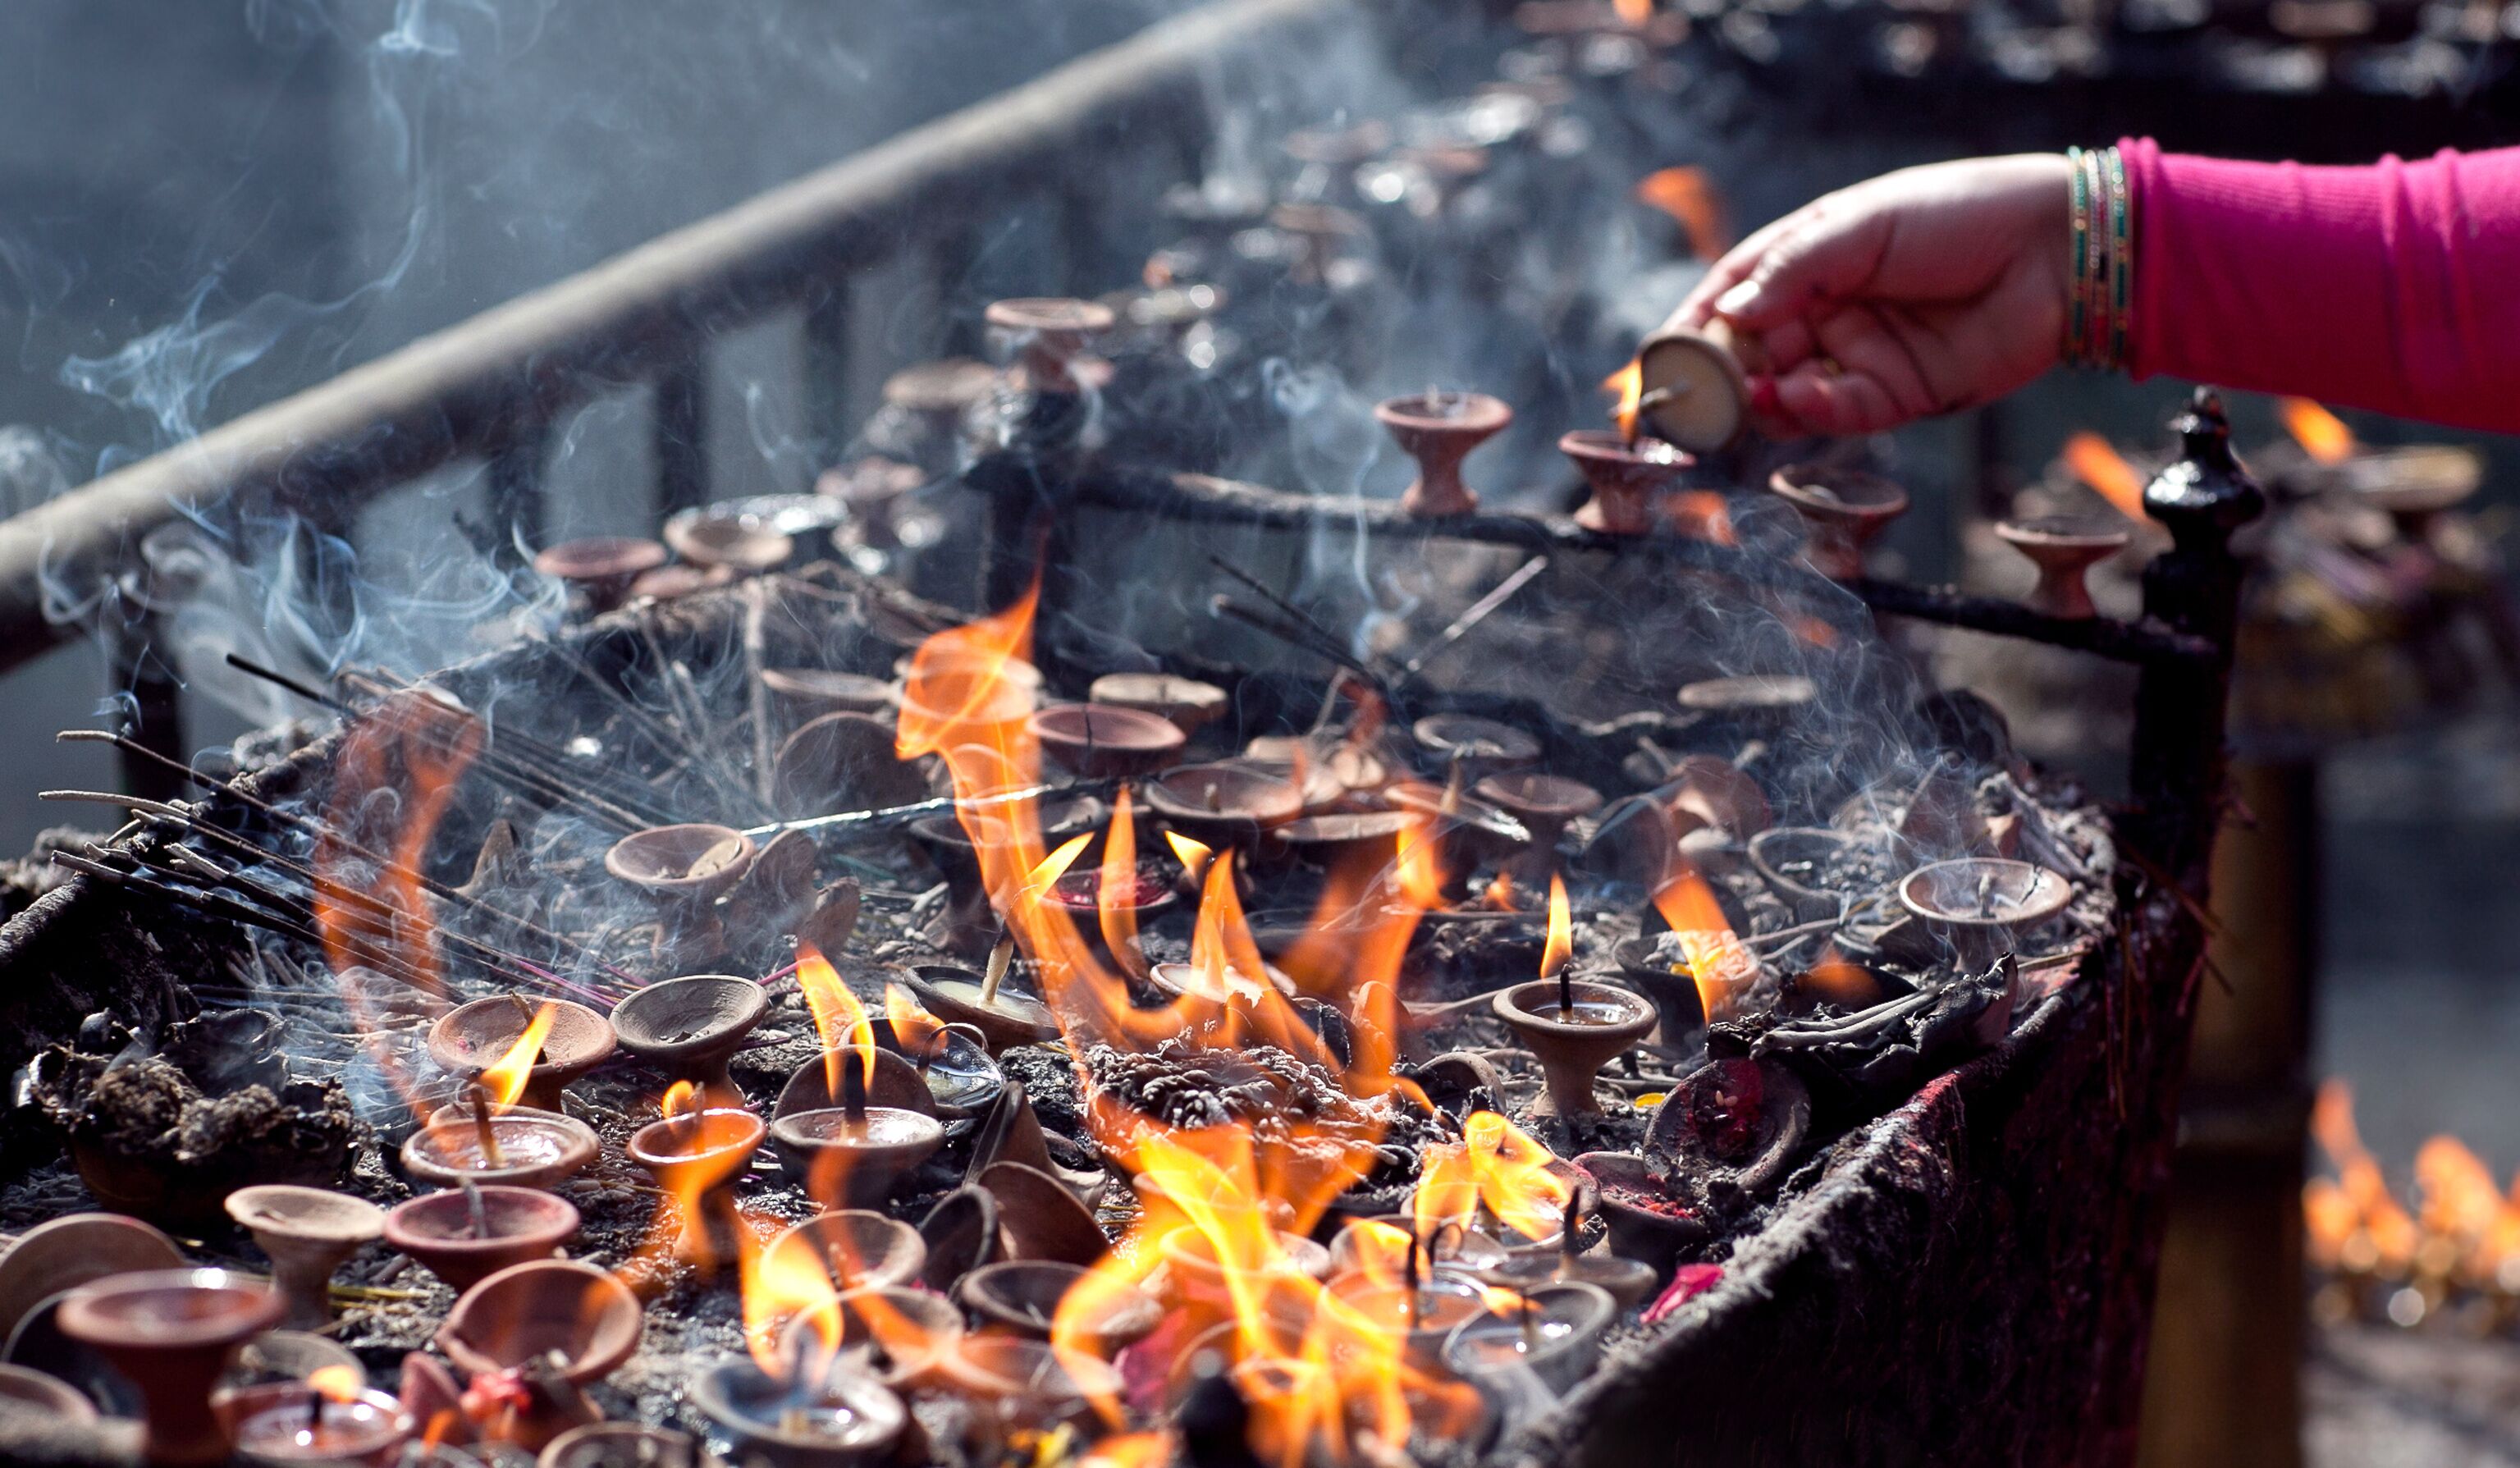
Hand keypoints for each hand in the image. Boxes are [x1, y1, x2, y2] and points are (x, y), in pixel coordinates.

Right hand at [1667, 154, 2072, 437]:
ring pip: (1785, 393)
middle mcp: (1825, 312)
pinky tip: (1797, 396)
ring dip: (1759, 401)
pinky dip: (1809, 412)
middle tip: (1695, 395)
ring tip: (1747, 396)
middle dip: (1720, 377)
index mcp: (1808, 261)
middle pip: (1751, 354)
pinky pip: (1837, 414)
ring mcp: (1858, 357)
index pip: (1731, 298)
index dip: (1692, 328)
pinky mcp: (1895, 396)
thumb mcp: (1863, 225)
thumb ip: (1792, 272)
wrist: (2055, 251)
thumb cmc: (1959, 214)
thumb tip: (1728, 314)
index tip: (1660, 357)